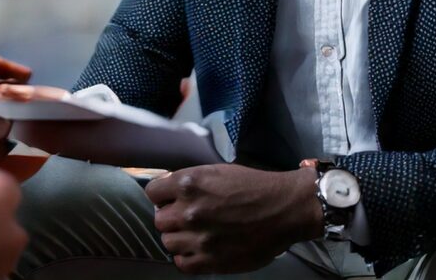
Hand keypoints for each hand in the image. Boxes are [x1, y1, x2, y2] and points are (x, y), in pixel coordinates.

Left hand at [145, 164, 322, 273]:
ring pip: (167, 242)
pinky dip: (187, 257)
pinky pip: (181, 263)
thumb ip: (190, 182)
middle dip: (172, 218)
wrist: (283, 209)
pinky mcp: (210, 260)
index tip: (171, 199)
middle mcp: (189, 210)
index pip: (152, 192)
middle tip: (187, 218)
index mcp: (189, 183)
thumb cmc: (253, 186)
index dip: (162, 196)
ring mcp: (198, 237)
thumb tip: (170, 192)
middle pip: (159, 220)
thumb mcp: (217, 172)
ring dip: (179, 238)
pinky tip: (199, 249)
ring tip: (195, 234)